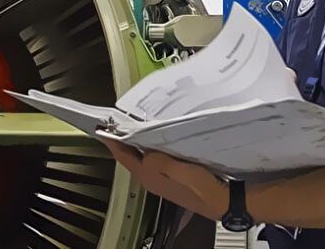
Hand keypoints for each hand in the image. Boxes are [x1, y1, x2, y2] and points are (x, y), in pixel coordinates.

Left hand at [100, 138, 228, 221]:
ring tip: (135, 127)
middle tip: (117, 124)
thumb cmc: (202, 187)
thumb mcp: (175, 168)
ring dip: (139, 143)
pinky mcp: (174, 177)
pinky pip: (157, 159)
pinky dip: (153, 148)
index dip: (111, 141)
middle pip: (131, 157)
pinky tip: (160, 140)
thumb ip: (156, 158)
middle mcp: (152, 179)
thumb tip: (145, 151)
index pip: (123, 157)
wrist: (221, 201)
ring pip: (143, 158)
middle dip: (124, 140)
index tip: (103, 129)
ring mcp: (163, 179)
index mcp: (149, 176)